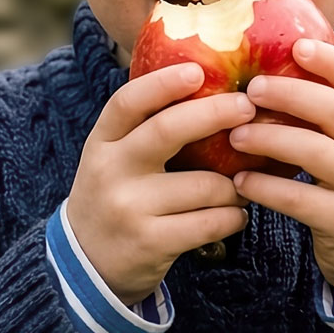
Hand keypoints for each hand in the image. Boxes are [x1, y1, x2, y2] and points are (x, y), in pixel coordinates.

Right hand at [66, 62, 252, 304]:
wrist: (86, 262)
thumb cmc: (116, 196)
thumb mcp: (114, 157)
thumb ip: (145, 128)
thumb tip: (206, 84)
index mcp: (102, 142)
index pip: (127, 103)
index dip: (163, 83)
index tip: (198, 70)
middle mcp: (111, 170)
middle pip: (167, 131)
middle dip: (214, 113)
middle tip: (246, 107)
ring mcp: (130, 207)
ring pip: (205, 185)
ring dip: (235, 185)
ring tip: (240, 186)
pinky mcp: (151, 242)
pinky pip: (212, 222)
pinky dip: (233, 217)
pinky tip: (234, 216)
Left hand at [229, 38, 333, 299]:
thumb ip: (328, 112)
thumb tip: (269, 68)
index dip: (331, 61)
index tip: (296, 46)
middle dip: (290, 94)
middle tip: (250, 89)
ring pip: (316, 152)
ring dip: (270, 138)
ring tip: (234, 135)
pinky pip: (299, 200)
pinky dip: (265, 188)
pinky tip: (239, 181)